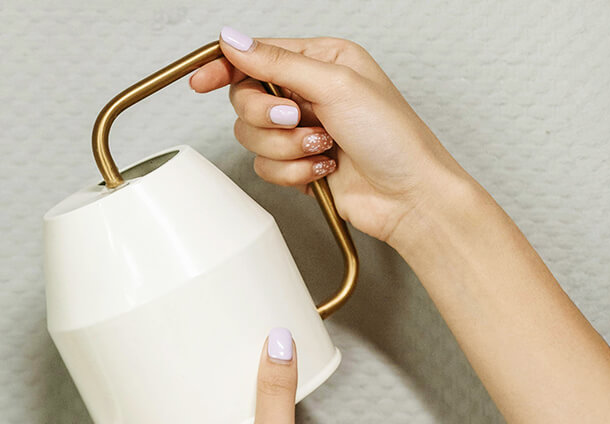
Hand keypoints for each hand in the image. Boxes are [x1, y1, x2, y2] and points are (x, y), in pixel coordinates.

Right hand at [190, 27, 471, 248]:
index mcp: (322, 61)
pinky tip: (324, 168)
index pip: (257, 56)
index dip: (225, 67)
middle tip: (297, 120)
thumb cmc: (394, 138)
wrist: (408, 196)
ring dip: (286, 148)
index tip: (200, 81)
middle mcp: (309, 93)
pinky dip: (293, 171)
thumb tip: (235, 42)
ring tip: (322, 148)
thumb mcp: (336, 85)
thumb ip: (278, 63)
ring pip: (252, 138)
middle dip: (269, 118)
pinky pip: (265, 167)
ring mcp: (302, 130)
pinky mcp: (297, 164)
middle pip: (246, 100)